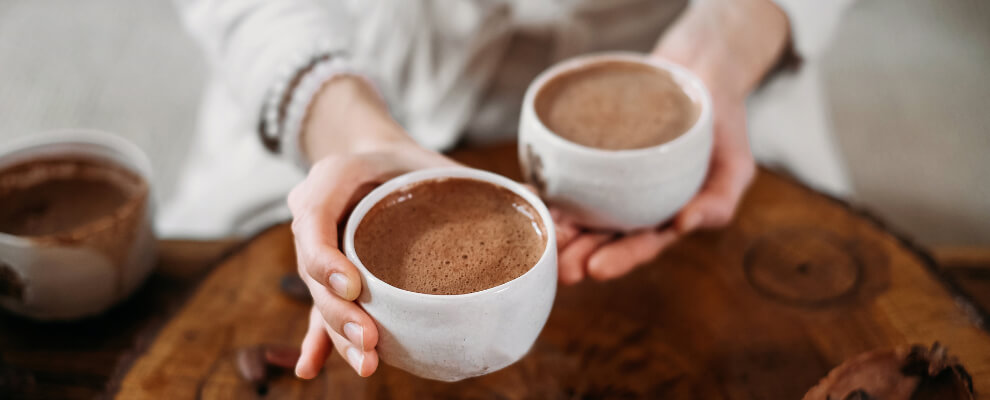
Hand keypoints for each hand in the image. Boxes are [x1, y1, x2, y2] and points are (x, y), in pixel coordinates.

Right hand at [290, 77, 457, 377]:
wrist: (376, 159)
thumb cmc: (406, 160)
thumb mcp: (429, 158)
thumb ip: (465, 179)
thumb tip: (528, 200)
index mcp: (333, 178)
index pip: (314, 218)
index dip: (326, 258)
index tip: (353, 287)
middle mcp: (318, 217)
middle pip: (314, 272)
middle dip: (340, 312)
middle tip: (370, 339)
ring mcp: (321, 250)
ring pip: (321, 298)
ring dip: (339, 336)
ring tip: (366, 362)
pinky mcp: (330, 277)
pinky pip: (322, 310)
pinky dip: (318, 341)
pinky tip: (312, 370)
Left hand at [556, 0, 788, 283]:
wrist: (698, 71)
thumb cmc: (721, 125)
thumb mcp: (735, 165)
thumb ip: (719, 201)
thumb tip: (685, 225)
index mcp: (664, 218)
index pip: (640, 245)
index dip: (619, 259)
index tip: (596, 269)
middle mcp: (630, 206)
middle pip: (601, 237)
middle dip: (578, 254)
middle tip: (559, 268)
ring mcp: (606, 180)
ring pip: (576, 211)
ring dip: (556, 227)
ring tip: (539, 239)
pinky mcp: (587, 154)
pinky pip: (563, 175)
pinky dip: (545, 187)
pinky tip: (530, 194)